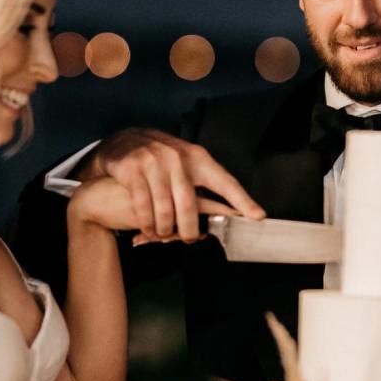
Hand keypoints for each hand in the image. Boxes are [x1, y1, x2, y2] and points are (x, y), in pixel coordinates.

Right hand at [79, 128, 264, 241]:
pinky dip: (146, 223)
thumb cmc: (159, 159)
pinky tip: (147, 228)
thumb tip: (228, 213)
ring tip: (162, 232)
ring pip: (165, 210)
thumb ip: (202, 185)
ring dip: (163, 228)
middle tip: (187, 238)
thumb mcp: (184, 165)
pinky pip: (143, 207)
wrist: (122, 142)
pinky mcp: (133, 170)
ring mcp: (154, 163)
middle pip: (190, 205)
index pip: (224, 181)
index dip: (241, 200)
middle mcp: (177, 158)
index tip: (257, 216)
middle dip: (188, 229)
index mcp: (197, 158)